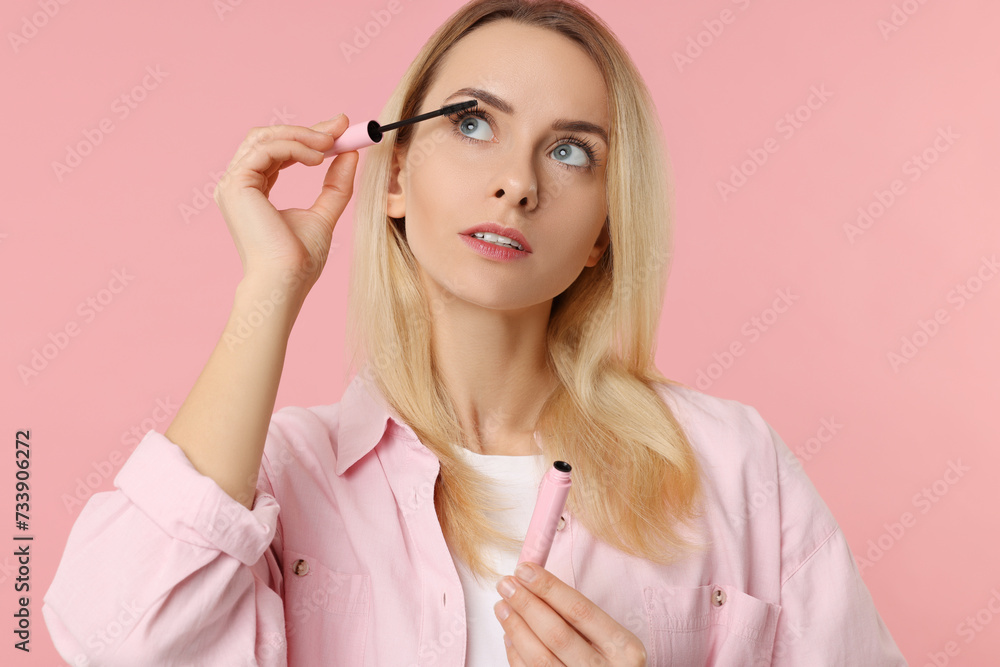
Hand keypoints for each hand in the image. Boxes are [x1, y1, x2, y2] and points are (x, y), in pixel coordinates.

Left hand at [494, 562, 646, 665]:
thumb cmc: (613, 662)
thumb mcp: (614, 640)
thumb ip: (585, 620)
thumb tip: (537, 588)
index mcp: (624, 648)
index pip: (580, 611)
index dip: (549, 588)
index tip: (524, 570)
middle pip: (556, 633)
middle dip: (526, 605)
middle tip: (505, 585)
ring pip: (540, 658)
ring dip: (515, 628)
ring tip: (502, 606)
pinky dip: (516, 654)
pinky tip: (509, 635)